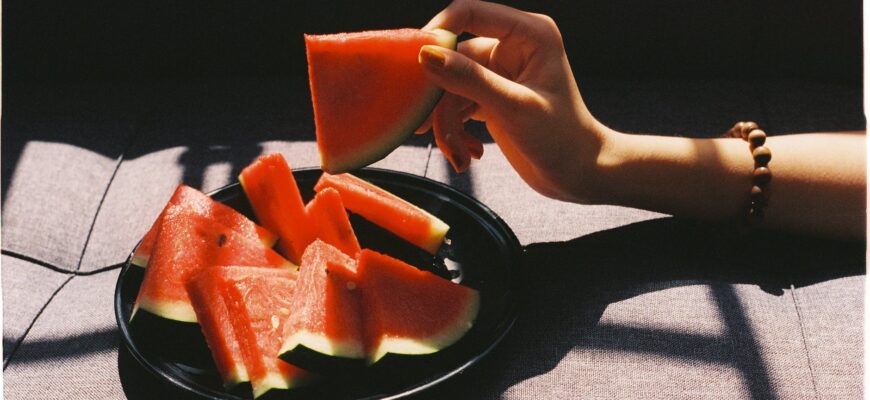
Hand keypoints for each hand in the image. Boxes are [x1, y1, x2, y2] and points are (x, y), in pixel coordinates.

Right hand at [418, 0, 610, 201]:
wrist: (577, 175)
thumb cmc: (561, 139)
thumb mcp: (513, 108)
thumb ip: (469, 80)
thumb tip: (426, 56)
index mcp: (528, 34)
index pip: (470, 13)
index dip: (438, 32)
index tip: (415, 63)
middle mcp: (512, 47)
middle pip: (453, 59)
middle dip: (442, 99)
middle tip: (426, 129)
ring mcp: (499, 73)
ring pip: (450, 87)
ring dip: (448, 124)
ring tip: (459, 155)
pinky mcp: (489, 96)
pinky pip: (456, 105)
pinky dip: (456, 131)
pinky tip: (469, 153)